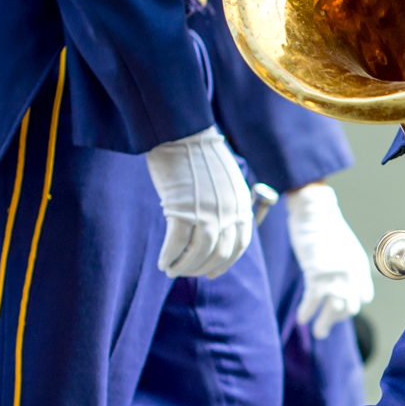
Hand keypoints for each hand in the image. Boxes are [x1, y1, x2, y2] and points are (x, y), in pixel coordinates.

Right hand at [145, 127, 252, 278]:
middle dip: (200, 268)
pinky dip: (170, 257)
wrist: (181, 132)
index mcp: (241, 204)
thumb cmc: (198, 154)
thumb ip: (226, 204)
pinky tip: (163, 262)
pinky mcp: (182, 210)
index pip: (238, 245)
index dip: (224, 264)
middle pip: (218, 254)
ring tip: (170, 270)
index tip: (210, 273)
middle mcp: (228, 212)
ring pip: (198, 253)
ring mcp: (207, 212)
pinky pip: (176, 244)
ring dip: (184, 267)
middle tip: (183, 272)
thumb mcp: (225, 180)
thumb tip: (215, 230)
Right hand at [283, 182, 373, 337]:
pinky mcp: (317, 275)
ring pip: (334, 310)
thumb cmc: (325, 226)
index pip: (364, 296)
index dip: (352, 305)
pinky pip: (313, 302)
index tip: (340, 310)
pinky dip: (307, 313)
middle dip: (338, 319)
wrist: (314, 211)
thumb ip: (345, 266)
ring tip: (318, 332)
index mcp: (360, 266)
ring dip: (325, 324)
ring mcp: (336, 276)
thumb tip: (339, 281)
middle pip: (350, 308)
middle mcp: (352, 274)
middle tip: (327, 325)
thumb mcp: (344, 247)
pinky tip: (301, 318)